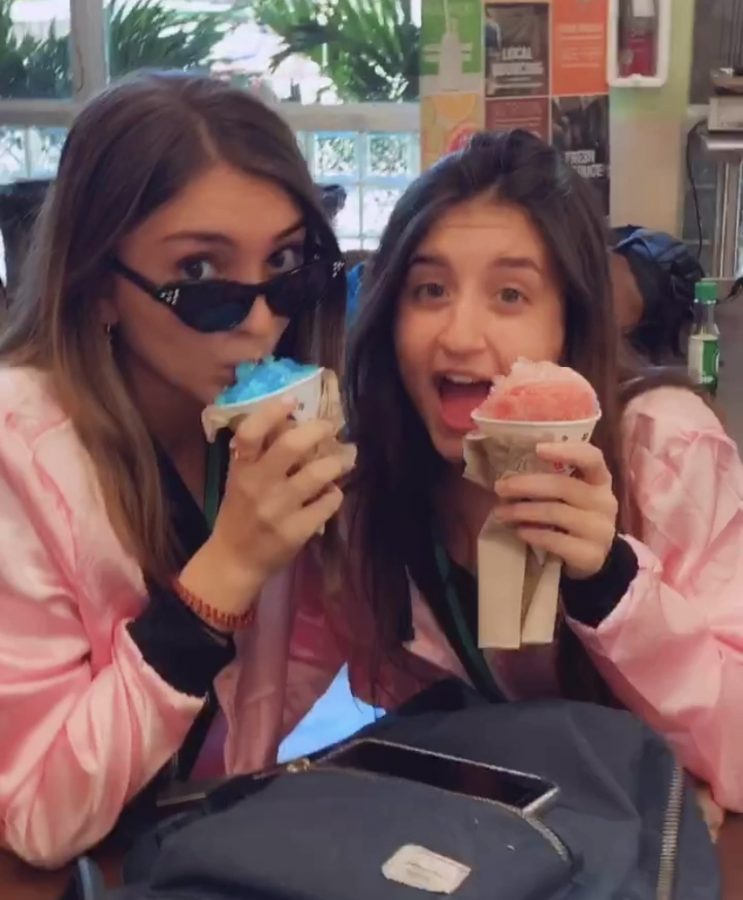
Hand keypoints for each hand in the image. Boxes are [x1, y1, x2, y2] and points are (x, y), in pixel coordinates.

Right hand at [181, 397, 355, 615]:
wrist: (235, 560)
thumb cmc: (239, 513)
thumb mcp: (240, 480)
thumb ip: (259, 454)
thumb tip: (292, 420)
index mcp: (241, 470)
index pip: (251, 433)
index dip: (272, 411)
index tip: (292, 399)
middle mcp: (259, 486)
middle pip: (292, 446)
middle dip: (318, 430)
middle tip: (329, 428)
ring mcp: (279, 510)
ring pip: (318, 473)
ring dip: (335, 463)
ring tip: (342, 460)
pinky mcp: (297, 531)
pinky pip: (328, 502)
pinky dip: (334, 494)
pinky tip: (331, 494)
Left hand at [493, 441, 617, 579]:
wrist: (590, 557)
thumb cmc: (573, 515)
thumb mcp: (569, 495)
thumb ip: (551, 479)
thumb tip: (509, 471)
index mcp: (600, 480)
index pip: (591, 458)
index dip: (566, 450)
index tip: (538, 449)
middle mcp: (605, 502)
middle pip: (563, 486)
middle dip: (526, 485)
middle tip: (500, 487)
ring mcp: (600, 530)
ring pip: (555, 513)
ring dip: (522, 511)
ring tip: (501, 513)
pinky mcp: (590, 555)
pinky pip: (555, 540)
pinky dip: (533, 534)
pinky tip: (519, 531)